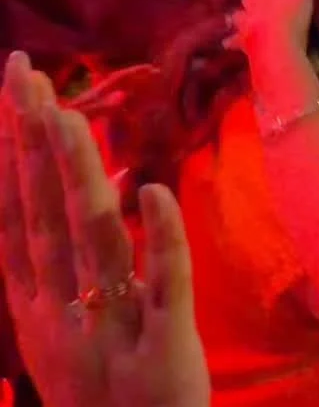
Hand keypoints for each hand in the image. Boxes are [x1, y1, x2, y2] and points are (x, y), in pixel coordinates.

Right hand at [0, 53, 208, 406]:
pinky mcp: (167, 356)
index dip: (7, 161)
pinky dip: (159, 238)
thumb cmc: (99, 403)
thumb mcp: (58, 340)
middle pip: (44, 218)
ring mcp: (113, 336)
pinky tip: (152, 187)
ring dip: (79, 175)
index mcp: (34, 316)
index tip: (10, 101)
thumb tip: (79, 185)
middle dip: (33, 145)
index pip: (13, 224)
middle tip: (28, 78)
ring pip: (94, 241)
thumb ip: (60, 270)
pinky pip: (166, 287)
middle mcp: (62, 321)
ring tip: (68, 115)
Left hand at [226, 0, 313, 55]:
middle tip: (259, 1)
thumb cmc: (294, 18)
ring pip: (238, 16)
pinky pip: (233, 40)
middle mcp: (254, 5)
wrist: (278, 47)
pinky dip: (231, 40)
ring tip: (245, 19)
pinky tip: (227, 43)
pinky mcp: (242, 42)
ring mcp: (246, 23)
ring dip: (241, 16)